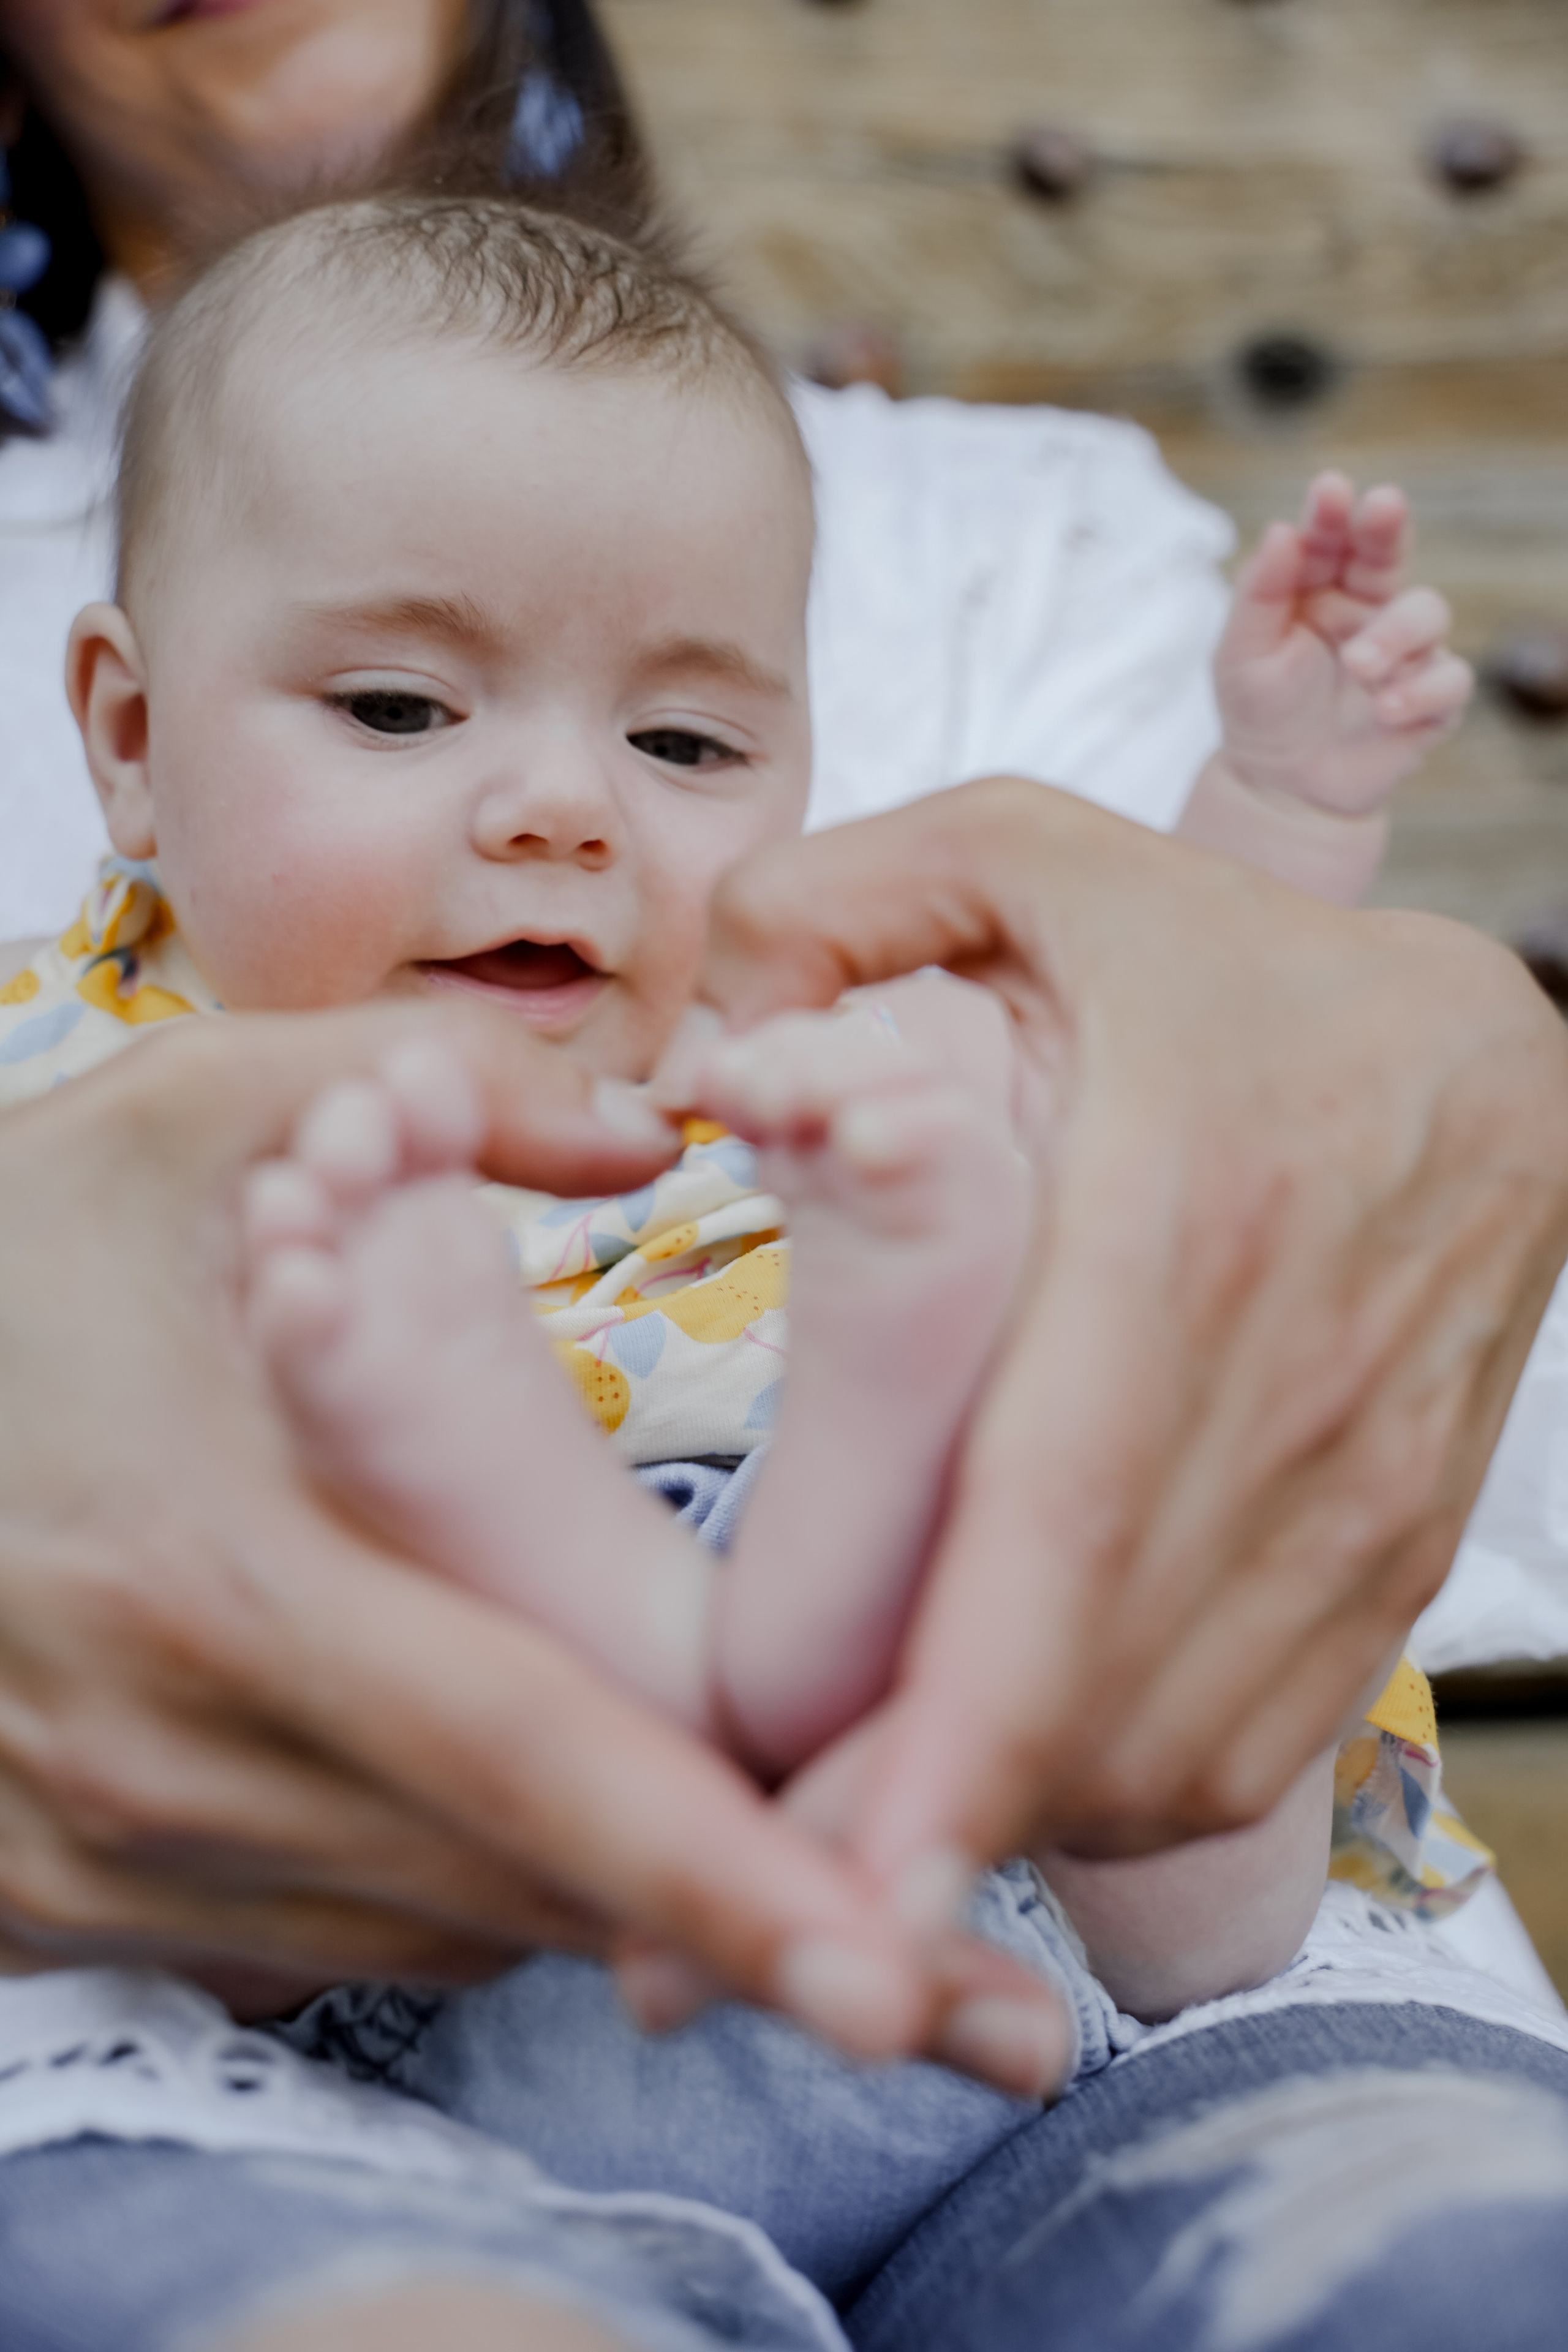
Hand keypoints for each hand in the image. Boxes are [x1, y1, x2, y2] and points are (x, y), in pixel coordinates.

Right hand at [0, 997, 982, 2058]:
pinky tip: (584, 1847)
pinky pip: (348, 1939)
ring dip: (634, 1924)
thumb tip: (657, 1131)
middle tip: (988, 2019)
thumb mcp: (186, 1118)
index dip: (714, 1871)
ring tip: (833, 1933)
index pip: (519, 1749)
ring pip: (452, 1930)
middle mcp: (175, 1753)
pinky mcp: (76, 1897)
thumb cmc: (4, 1259)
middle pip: (520, 1890)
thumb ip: (424, 1091)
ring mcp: (113, 1852)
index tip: (893, 1967)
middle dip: (760, 1953)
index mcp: (226, 1565)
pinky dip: (489, 1898)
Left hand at [690, 778, 1567, 1886]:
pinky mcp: (1393, 1547)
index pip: (1063, 1519)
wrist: (1490, 1059)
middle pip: (1107, 1675)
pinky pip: (1269, 1722)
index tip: (839, 1881)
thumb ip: (834, 899)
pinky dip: (1132, 1791)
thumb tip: (686, 1047)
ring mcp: (1362, 1489)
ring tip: (860, 1873)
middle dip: (935, 1831)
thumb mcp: (1032, 863)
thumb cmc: (1220, 965)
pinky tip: (1013, 1798)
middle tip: (770, 1934)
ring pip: (1191, 1732)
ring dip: (1024, 1828)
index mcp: (1187, 1213)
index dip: (957, 1724)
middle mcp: (1292, 1383)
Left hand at [1216, 472, 1472, 811]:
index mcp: (1320, 588)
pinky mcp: (1430, 699)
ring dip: (1395, 633)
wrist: (1280, 788)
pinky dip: (1421, 689)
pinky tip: (1385, 707)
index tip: (1330, 489)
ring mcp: (1404, 652)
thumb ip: (1259, 593)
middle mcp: (1368, 610)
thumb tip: (1282, 530)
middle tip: (1383, 505)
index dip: (1334, 514)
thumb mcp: (1240, 653)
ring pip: (1426, 612)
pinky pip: (1449, 679)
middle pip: (1389, 554)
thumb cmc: (1260, 711)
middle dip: (1388, 527)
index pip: (1332, 539)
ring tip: (1358, 665)